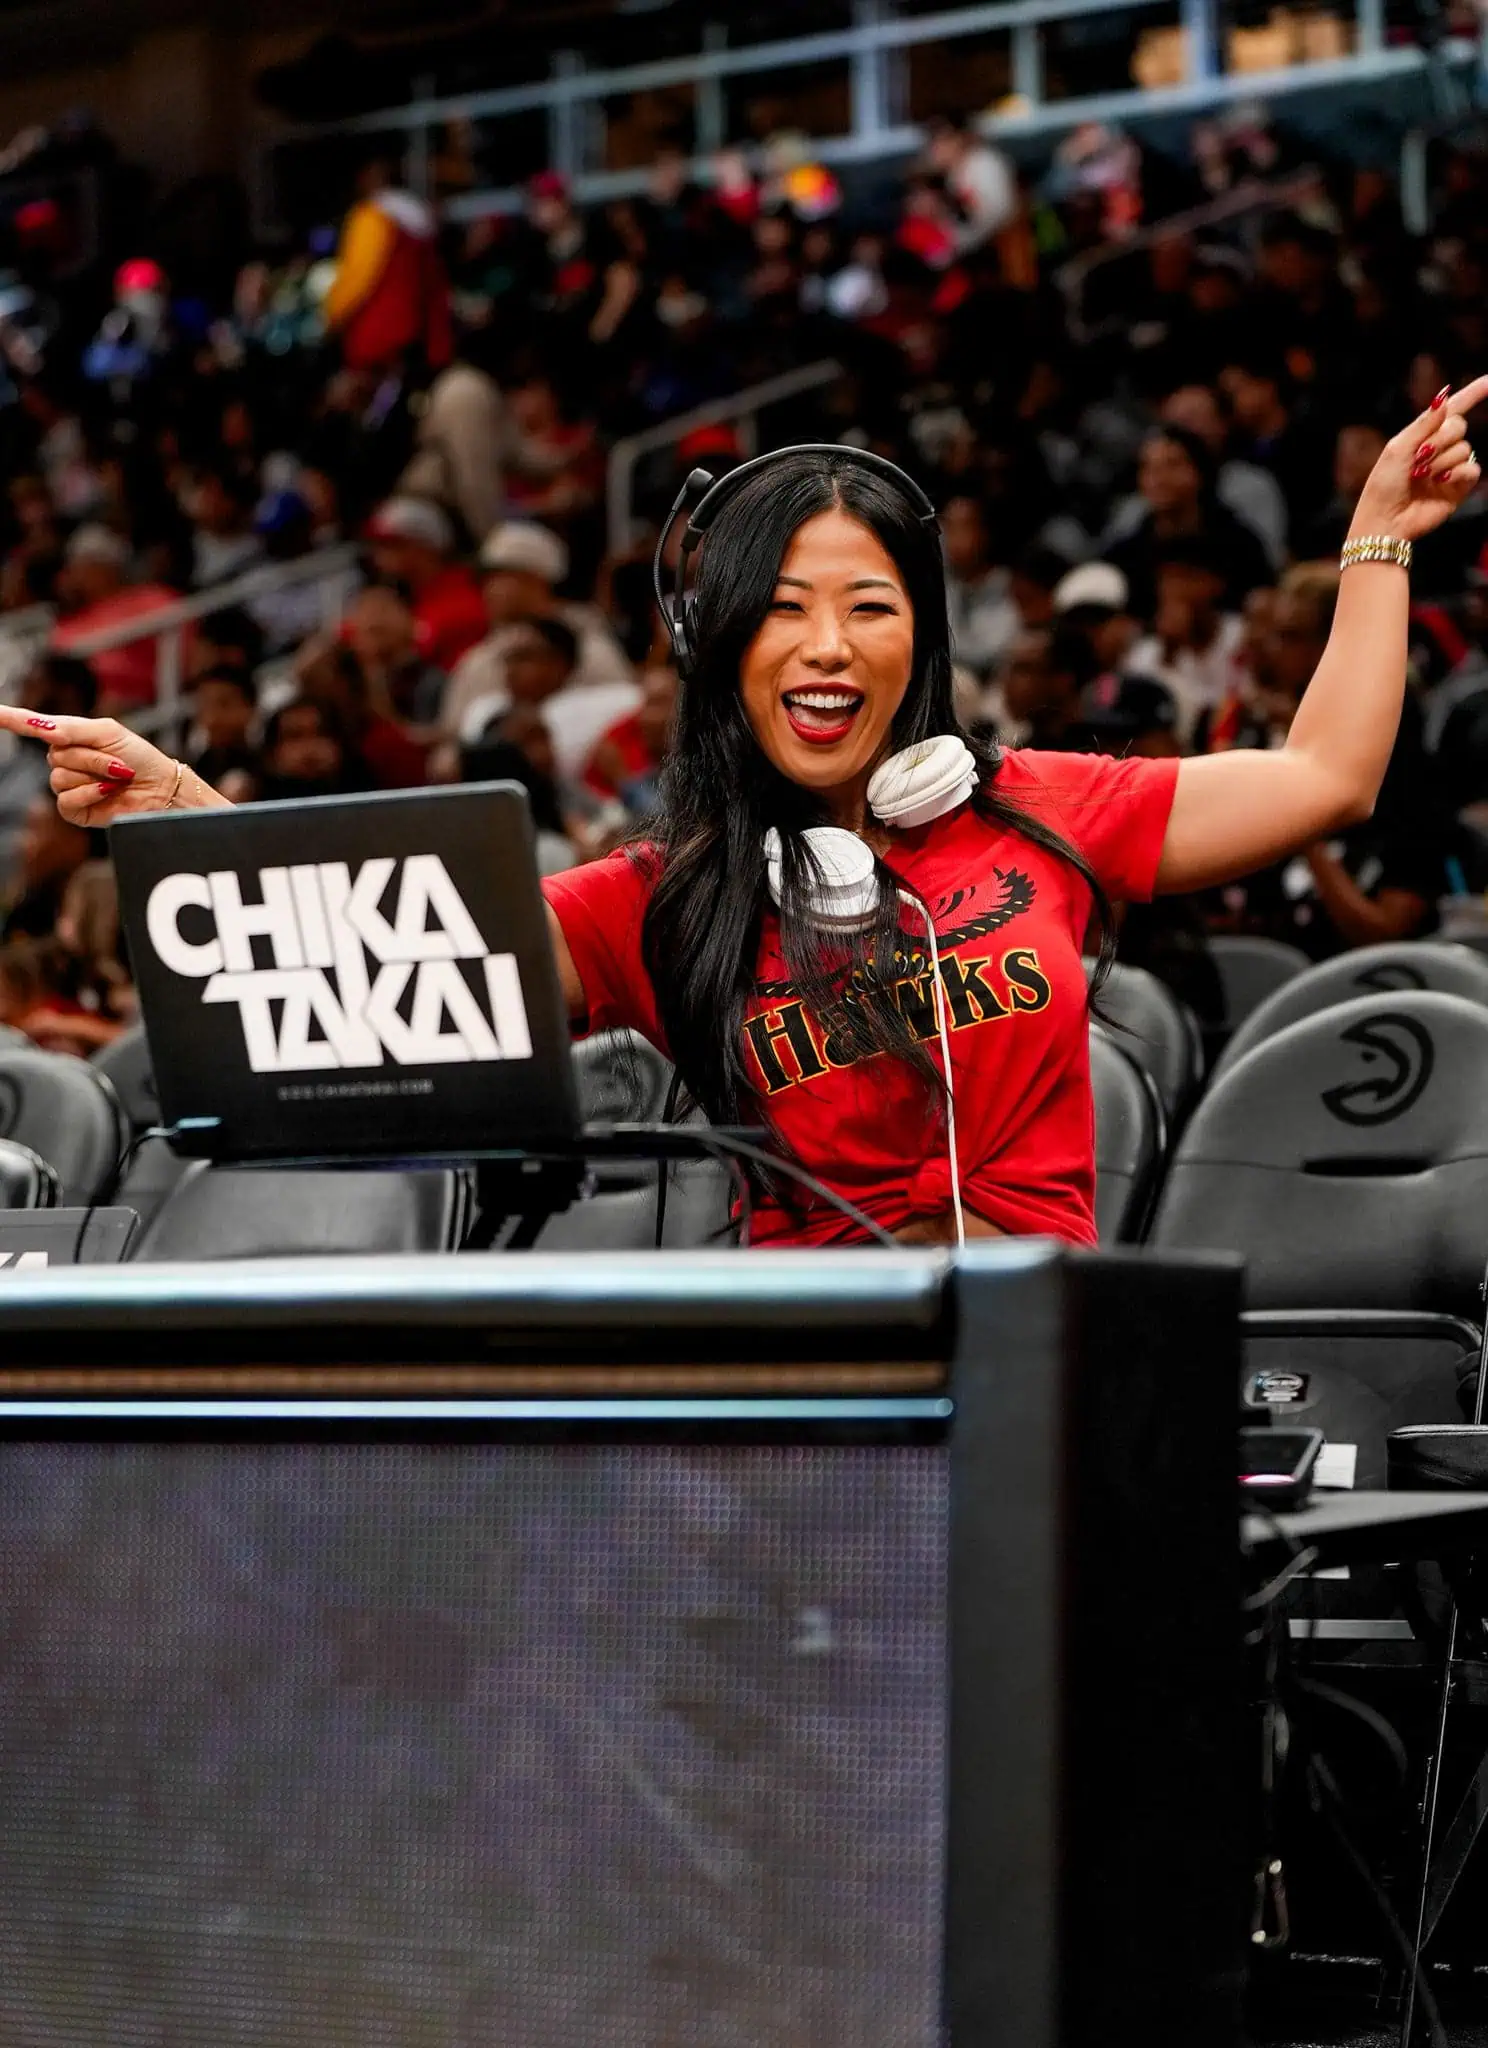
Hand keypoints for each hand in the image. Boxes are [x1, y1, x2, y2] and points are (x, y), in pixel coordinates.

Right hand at [0, 703, 184, 825]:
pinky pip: (66, 800)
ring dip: (94, 775)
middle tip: (117, 762)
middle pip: (55, 754)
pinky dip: (90, 795)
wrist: (161, 788)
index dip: (10, 719)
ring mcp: (68, 785)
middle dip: (91, 757)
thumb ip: (73, 729)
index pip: (32, 726)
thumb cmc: (140, 757)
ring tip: (117, 777)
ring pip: (60, 777)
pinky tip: (108, 793)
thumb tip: (45, 730)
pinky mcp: (74, 810)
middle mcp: (64, 760)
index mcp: (69, 736)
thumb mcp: (107, 732)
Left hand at [1350, 376, 1487, 545]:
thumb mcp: (1398, 449)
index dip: (1473, 394)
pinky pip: (1472, 469)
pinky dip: (1457, 473)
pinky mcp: (1458, 487)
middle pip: (1459, 426)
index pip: (1453, 408)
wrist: (1385, 521)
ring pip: (1464, 448)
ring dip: (1442, 461)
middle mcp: (1438, 449)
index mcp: (1422, 435)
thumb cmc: (1383, 486)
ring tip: (1422, 477)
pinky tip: (1441, 482)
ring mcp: (1450, 467)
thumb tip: (1444, 398)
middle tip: (1420, 457)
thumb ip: (1422, 424)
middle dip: (1441, 438)